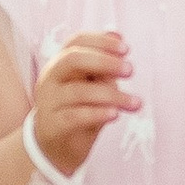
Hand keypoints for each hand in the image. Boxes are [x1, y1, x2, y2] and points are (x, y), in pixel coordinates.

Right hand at [27, 31, 136, 176]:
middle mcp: (50, 78)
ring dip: (112, 95)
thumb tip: (117, 35)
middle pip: (72, 59)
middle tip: (131, 70)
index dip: (101, 42)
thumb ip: (103, 65)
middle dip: (104, 62)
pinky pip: (75, 116)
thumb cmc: (79, 110)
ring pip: (79, 91)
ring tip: (135, 103)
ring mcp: (48, 102)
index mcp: (60, 63)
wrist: (56, 149)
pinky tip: (115, 114)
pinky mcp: (52, 126)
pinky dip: (97, 113)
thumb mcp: (93, 86)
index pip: (76, 42)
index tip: (126, 49)